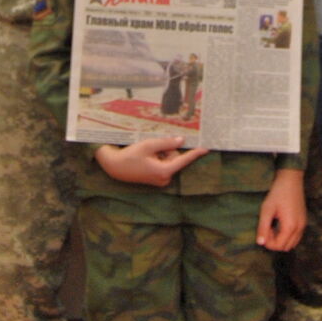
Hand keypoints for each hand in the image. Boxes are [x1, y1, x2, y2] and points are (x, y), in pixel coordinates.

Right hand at [94, 135, 208, 185]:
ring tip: (146, 153)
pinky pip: (163, 164)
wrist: (115, 166)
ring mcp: (161, 180)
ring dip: (161, 153)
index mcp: (164, 171)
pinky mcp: (156, 179)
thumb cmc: (130, 156)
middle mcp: (164, 178)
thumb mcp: (149, 145)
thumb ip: (167, 143)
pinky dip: (158, 158)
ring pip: (169, 160)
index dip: (195, 153)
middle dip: (166, 150)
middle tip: (151, 148)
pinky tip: (146, 157)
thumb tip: (181, 141)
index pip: (183, 160)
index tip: (206, 148)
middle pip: (174, 157)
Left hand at [256, 168, 305, 250]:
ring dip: (281, 240)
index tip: (264, 229)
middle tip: (268, 228)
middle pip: (286, 247)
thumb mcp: (266, 209)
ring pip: (292, 243)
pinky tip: (280, 224)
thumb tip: (260, 243)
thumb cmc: (278, 193)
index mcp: (290, 226)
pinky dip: (287, 236)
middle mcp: (299, 228)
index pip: (278, 246)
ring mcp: (303, 225)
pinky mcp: (304, 221)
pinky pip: (296, 236)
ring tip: (273, 226)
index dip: (268, 242)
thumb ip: (263, 227)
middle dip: (274, 242)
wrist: (291, 180)